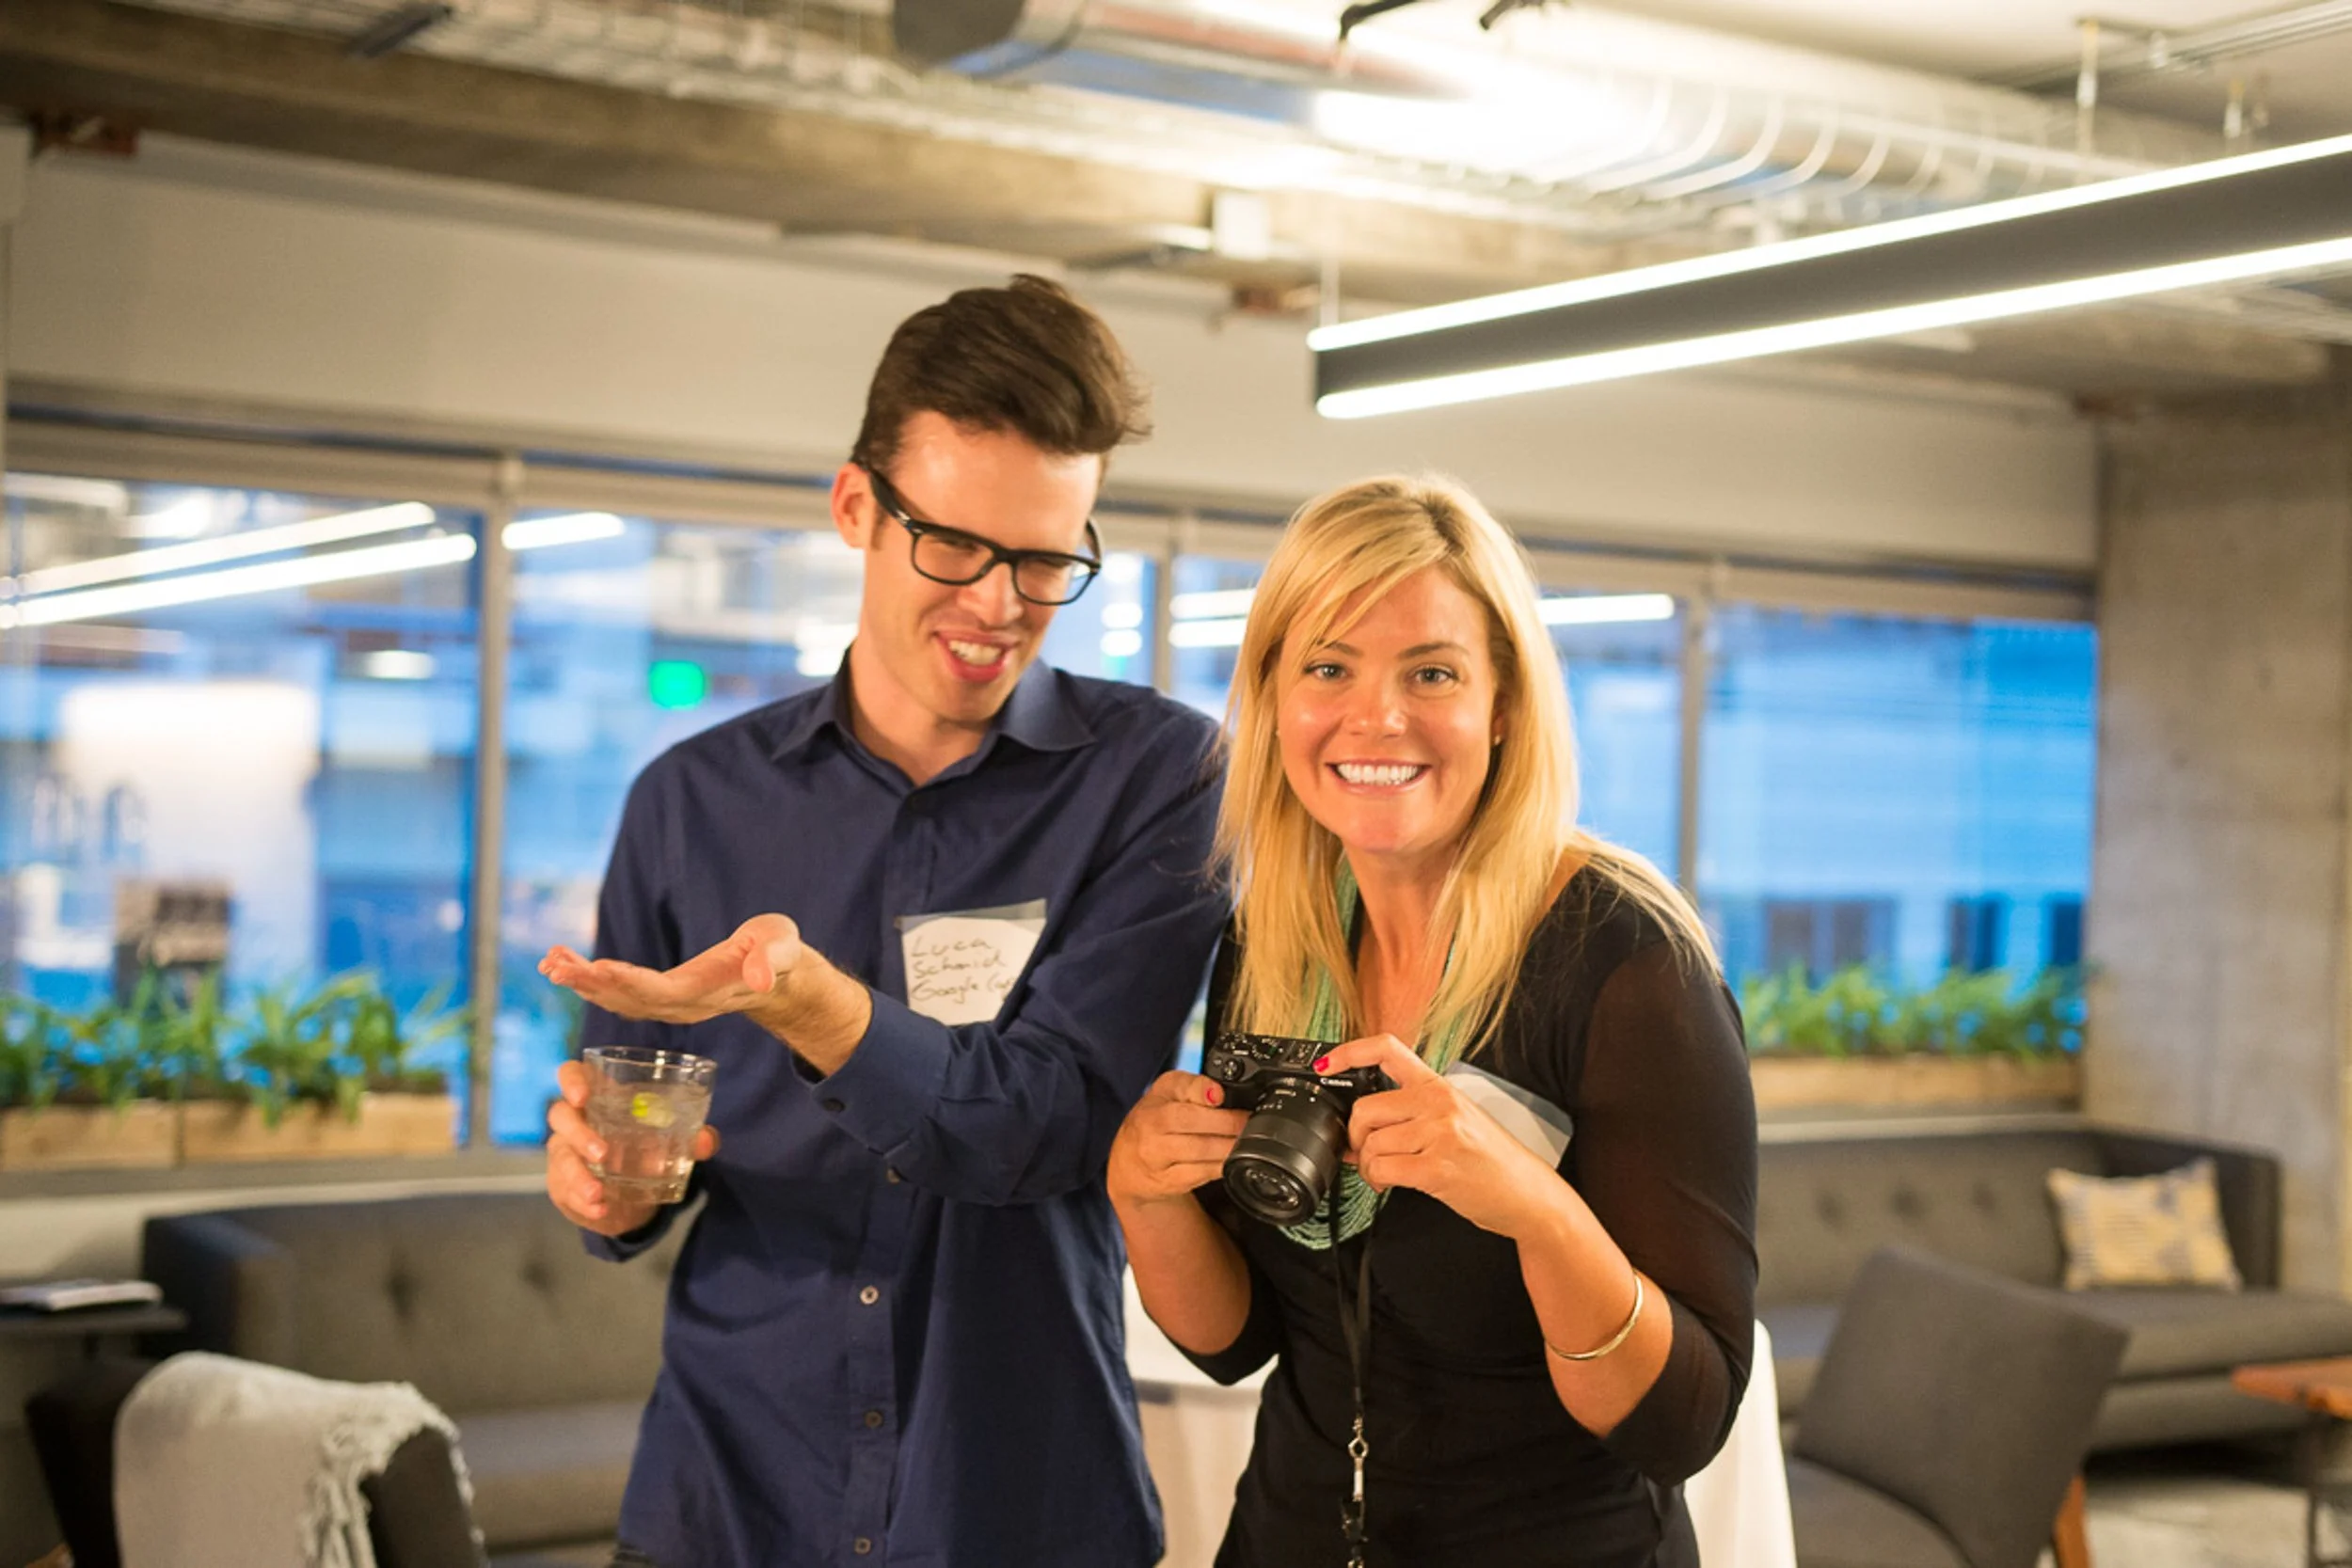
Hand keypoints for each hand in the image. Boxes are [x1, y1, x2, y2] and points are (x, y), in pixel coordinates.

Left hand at [540, 915, 805, 1025]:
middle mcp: (682, 1005)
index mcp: (706, 991)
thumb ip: (771, 962)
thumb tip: (760, 977)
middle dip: (591, 983)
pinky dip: (591, 980)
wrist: (778, 977)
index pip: (662, 991)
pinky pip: (619, 993)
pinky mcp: (662, 997)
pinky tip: (566, 966)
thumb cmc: (779, 954)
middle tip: (554, 966)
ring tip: (550, 962)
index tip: (597, 968)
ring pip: (618, 998)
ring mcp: (671, 1004)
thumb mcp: (782, 949)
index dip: (630, 981)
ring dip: (583, 983)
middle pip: (629, 999)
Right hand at [545, 1059, 721, 1236]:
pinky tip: (599, 1209)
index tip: (582, 1096)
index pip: (572, 1074)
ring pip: (561, 1158)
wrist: (631, 1196)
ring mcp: (565, 1153)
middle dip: (579, 1134)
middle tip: (602, 1154)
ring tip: (598, 1193)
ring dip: (578, 1176)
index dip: (571, 1080)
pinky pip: (565, 1191)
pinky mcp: (562, 1184)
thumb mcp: (671, 1141)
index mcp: (599, 1099)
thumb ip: (692, 1137)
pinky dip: (582, 1202)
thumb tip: (707, 1141)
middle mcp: (575, 1122)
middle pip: (561, 1115)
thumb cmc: (645, 1150)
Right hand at [1107, 1071, 1247, 1210]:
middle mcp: (1152, 1129)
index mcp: (1156, 1103)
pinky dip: (1221, 1166)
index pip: (1183, 1095)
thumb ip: (1193, 1086)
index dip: (1207, 1095)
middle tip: (1249, 1123)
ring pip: (1201, 1152)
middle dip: (1229, 1124)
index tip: (1225, 1099)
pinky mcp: (1167, 1182)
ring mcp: (1158, 1158)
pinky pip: (1201, 1174)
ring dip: (1229, 1147)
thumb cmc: (1154, 1120)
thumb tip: (1217, 1092)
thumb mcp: (1168, 1092)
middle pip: (1195, 1124)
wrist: (1128, 1163)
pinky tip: (1232, 1160)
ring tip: (1247, 1141)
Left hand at [1321, 1033, 1566, 1240]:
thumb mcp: (1456, 1120)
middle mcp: (1439, 1103)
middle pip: (1366, 1108)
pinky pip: (1382, 1169)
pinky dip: (1376, 1181)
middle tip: (1364, 1153)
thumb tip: (1357, 1131)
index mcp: (1439, 1086)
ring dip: (1367, 1165)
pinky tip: (1388, 1184)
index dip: (1350, 1052)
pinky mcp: (1437, 1167)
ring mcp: (1439, 1134)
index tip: (1326, 1064)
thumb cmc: (1491, 1159)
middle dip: (1355, 1137)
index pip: (1388, 1049)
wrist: (1528, 1193)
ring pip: (1371, 1143)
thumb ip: (1410, 1116)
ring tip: (1384, 1174)